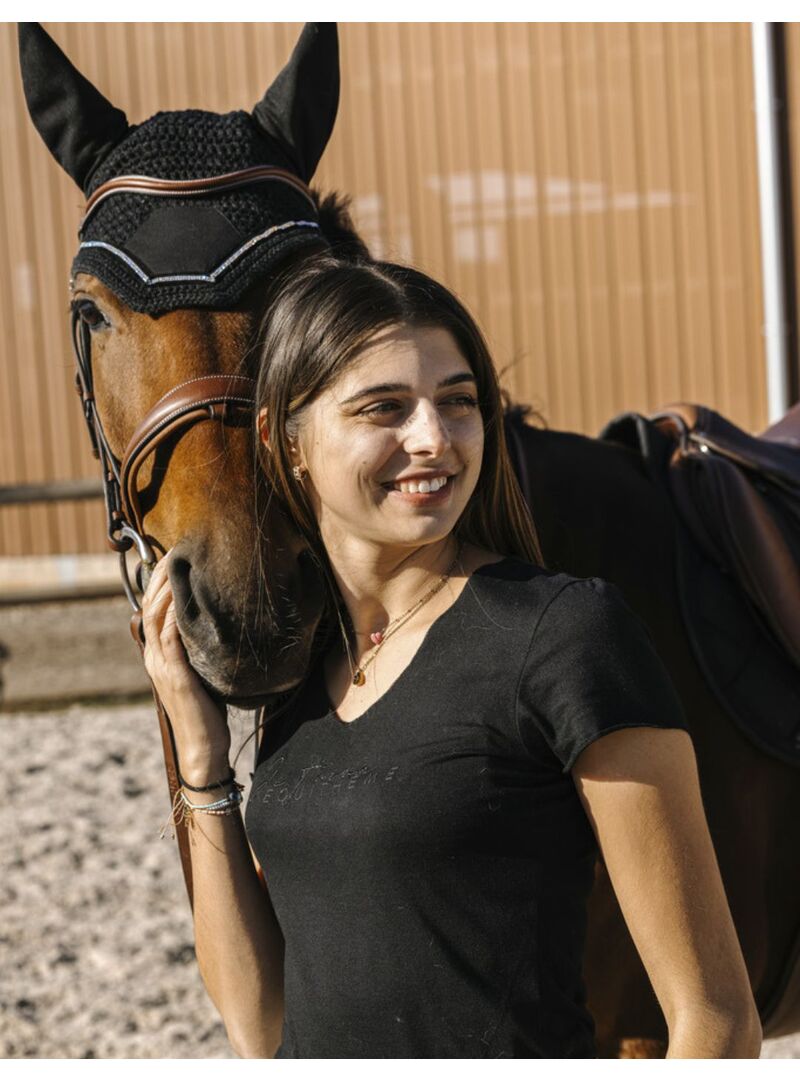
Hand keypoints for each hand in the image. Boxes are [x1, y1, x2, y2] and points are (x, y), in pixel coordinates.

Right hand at [141, 551, 230, 780]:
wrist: (204, 748)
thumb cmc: (208, 712)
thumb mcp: (203, 671)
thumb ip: (202, 649)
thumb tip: (220, 623)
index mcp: (159, 656)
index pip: (152, 611)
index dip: (158, 584)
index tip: (172, 559)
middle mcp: (155, 658)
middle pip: (150, 608)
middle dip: (160, 578)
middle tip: (173, 552)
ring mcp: (162, 667)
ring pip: (155, 619)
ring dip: (164, 590)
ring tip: (176, 565)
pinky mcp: (176, 677)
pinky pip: (170, 640)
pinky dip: (175, 617)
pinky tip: (184, 599)